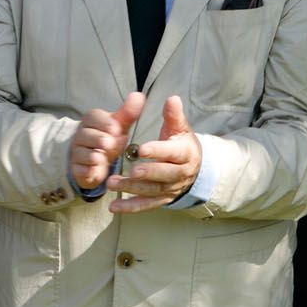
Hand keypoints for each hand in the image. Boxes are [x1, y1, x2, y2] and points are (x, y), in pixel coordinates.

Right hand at [70, 90, 144, 193]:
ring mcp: (77, 152)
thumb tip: (138, 95)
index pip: (93, 117)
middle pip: (86, 134)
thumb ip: (128, 113)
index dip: (104, 123)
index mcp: (91, 122)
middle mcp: (81, 135)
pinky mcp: (77, 168)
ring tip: (100, 158)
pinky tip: (94, 172)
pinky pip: (79, 169)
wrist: (91, 160)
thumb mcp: (118, 126)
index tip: (116, 128)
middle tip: (108, 143)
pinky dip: (86, 170)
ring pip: (81, 152)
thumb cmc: (107, 138)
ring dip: (92, 155)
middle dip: (97, 139)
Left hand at [106, 95, 202, 211]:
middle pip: (164, 175)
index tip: (141, 148)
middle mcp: (180, 174)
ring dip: (132, 189)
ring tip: (112, 183)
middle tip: (129, 171)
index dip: (158, 151)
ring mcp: (171, 188)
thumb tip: (172, 99)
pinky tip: (114, 207)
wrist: (195, 167)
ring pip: (152, 191)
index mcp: (185, 154)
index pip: (172, 153)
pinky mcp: (162, 199)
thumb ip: (173, 116)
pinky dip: (131, 208)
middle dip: (146, 173)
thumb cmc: (181, 143)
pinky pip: (147, 205)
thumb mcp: (179, 128)